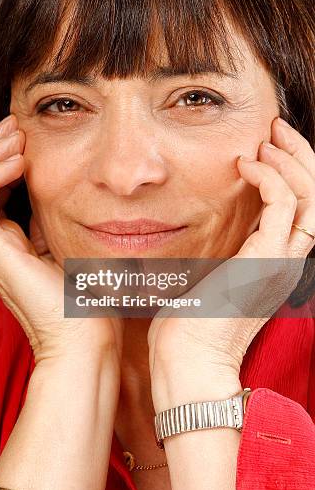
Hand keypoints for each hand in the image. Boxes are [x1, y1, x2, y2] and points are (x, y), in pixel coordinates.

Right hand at [0, 114, 123, 365]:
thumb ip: (58, 218)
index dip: (1, 157)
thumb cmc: (86, 298)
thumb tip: (66, 185)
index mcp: (9, 241)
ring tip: (15, 134)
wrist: (85, 338)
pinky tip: (20, 161)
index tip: (25, 134)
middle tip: (14, 124)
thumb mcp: (71, 244)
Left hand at [148, 116, 314, 401]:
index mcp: (277, 264)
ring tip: (266, 139)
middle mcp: (288, 261)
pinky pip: (283, 205)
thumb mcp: (210, 276)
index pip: (303, 209)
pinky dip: (269, 177)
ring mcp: (282, 261)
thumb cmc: (189, 324)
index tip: (268, 146)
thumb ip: (221, 249)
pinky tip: (244, 164)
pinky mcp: (266, 259)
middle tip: (277, 128)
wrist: (187, 361)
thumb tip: (203, 222)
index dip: (294, 172)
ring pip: (312, 197)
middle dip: (302, 156)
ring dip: (292, 161)